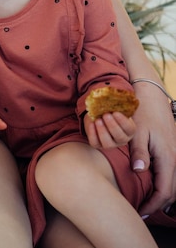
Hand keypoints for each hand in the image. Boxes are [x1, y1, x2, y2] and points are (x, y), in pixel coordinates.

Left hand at [84, 111, 135, 148]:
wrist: (98, 116)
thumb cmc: (109, 111)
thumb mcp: (115, 108)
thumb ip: (116, 106)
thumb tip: (113, 97)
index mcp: (129, 130)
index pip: (129, 128)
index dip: (123, 121)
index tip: (116, 112)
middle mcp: (121, 139)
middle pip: (120, 137)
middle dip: (112, 126)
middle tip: (106, 115)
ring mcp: (110, 144)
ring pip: (108, 143)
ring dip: (102, 131)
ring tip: (98, 120)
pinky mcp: (98, 145)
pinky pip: (95, 142)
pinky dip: (92, 133)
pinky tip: (91, 124)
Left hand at [129, 82, 175, 215]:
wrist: (152, 97)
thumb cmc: (142, 114)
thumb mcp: (137, 133)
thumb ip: (140, 153)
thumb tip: (140, 172)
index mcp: (168, 158)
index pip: (164, 192)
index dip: (152, 205)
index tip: (140, 212)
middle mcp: (175, 159)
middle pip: (172, 192)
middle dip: (158, 204)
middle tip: (142, 211)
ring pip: (174, 184)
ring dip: (163, 195)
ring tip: (146, 202)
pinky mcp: (173, 150)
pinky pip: (172, 174)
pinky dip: (165, 184)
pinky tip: (152, 185)